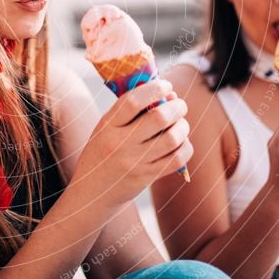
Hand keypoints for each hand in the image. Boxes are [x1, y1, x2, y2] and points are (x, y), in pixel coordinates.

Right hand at [72, 79, 192, 209]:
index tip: (166, 85)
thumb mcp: (105, 129)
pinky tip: (181, 143)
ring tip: (181, 124)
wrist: (92, 193)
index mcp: (107, 126)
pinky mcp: (146, 177)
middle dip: (177, 107)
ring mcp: (133, 162)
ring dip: (183, 127)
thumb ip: (129, 112)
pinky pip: (177, 159)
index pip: (133, 101)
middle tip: (179, 105)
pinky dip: (185, 147)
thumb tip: (168, 93)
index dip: (155, 89)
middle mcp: (119, 143)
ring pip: (172, 138)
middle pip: (159, 118)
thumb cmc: (102, 154)